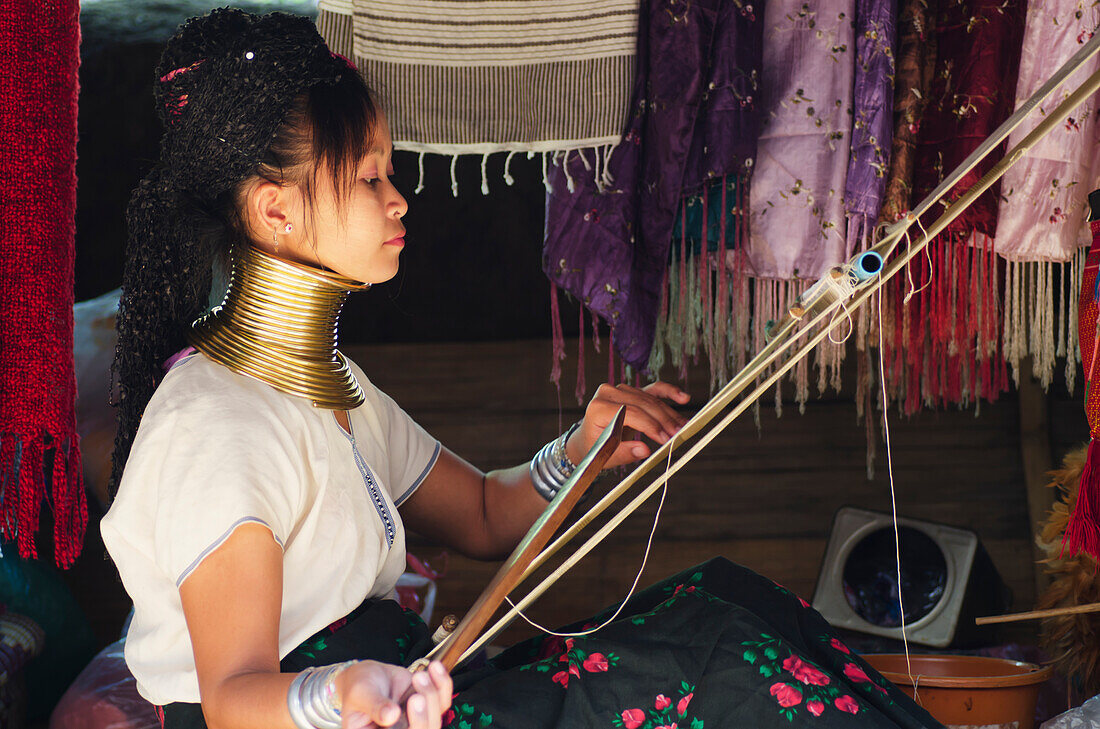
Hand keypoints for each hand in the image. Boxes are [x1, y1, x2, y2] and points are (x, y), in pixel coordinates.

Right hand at [336, 660, 452, 728]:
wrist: (369, 673)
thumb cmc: (359, 686)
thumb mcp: (361, 694)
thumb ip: (375, 706)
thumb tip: (390, 716)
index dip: (410, 726)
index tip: (400, 712)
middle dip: (422, 718)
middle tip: (415, 697)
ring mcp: (414, 721)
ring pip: (435, 719)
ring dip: (431, 696)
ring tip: (418, 676)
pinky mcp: (427, 706)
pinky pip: (443, 700)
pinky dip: (443, 684)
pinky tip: (435, 668)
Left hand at [568, 382, 690, 468]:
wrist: (588, 439)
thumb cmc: (595, 448)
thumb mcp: (605, 455)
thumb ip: (624, 452)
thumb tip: (645, 450)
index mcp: (598, 408)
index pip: (631, 413)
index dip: (651, 426)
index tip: (666, 439)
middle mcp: (608, 393)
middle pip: (643, 405)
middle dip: (663, 421)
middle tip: (680, 434)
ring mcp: (619, 389)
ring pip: (650, 399)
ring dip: (669, 414)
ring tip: (684, 426)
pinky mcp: (630, 391)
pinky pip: (652, 389)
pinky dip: (668, 392)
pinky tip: (683, 397)